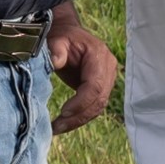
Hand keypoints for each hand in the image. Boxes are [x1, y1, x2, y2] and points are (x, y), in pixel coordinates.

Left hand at [47, 3, 118, 134]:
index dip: (81, 102)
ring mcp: (108, 79)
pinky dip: (80, 117)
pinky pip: (94, 106)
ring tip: (57, 128)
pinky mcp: (102, 88)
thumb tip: (55, 62)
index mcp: (99, 56)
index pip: (95, 85)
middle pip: (99, 100)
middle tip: (56, 128)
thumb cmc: (62, 37)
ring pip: (98, 107)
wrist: (69, 35)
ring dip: (78, 120)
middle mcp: (108, 68)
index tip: (62, 112)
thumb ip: (56, 50)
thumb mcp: (56, 40)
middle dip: (78, 116)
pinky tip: (64, 123)